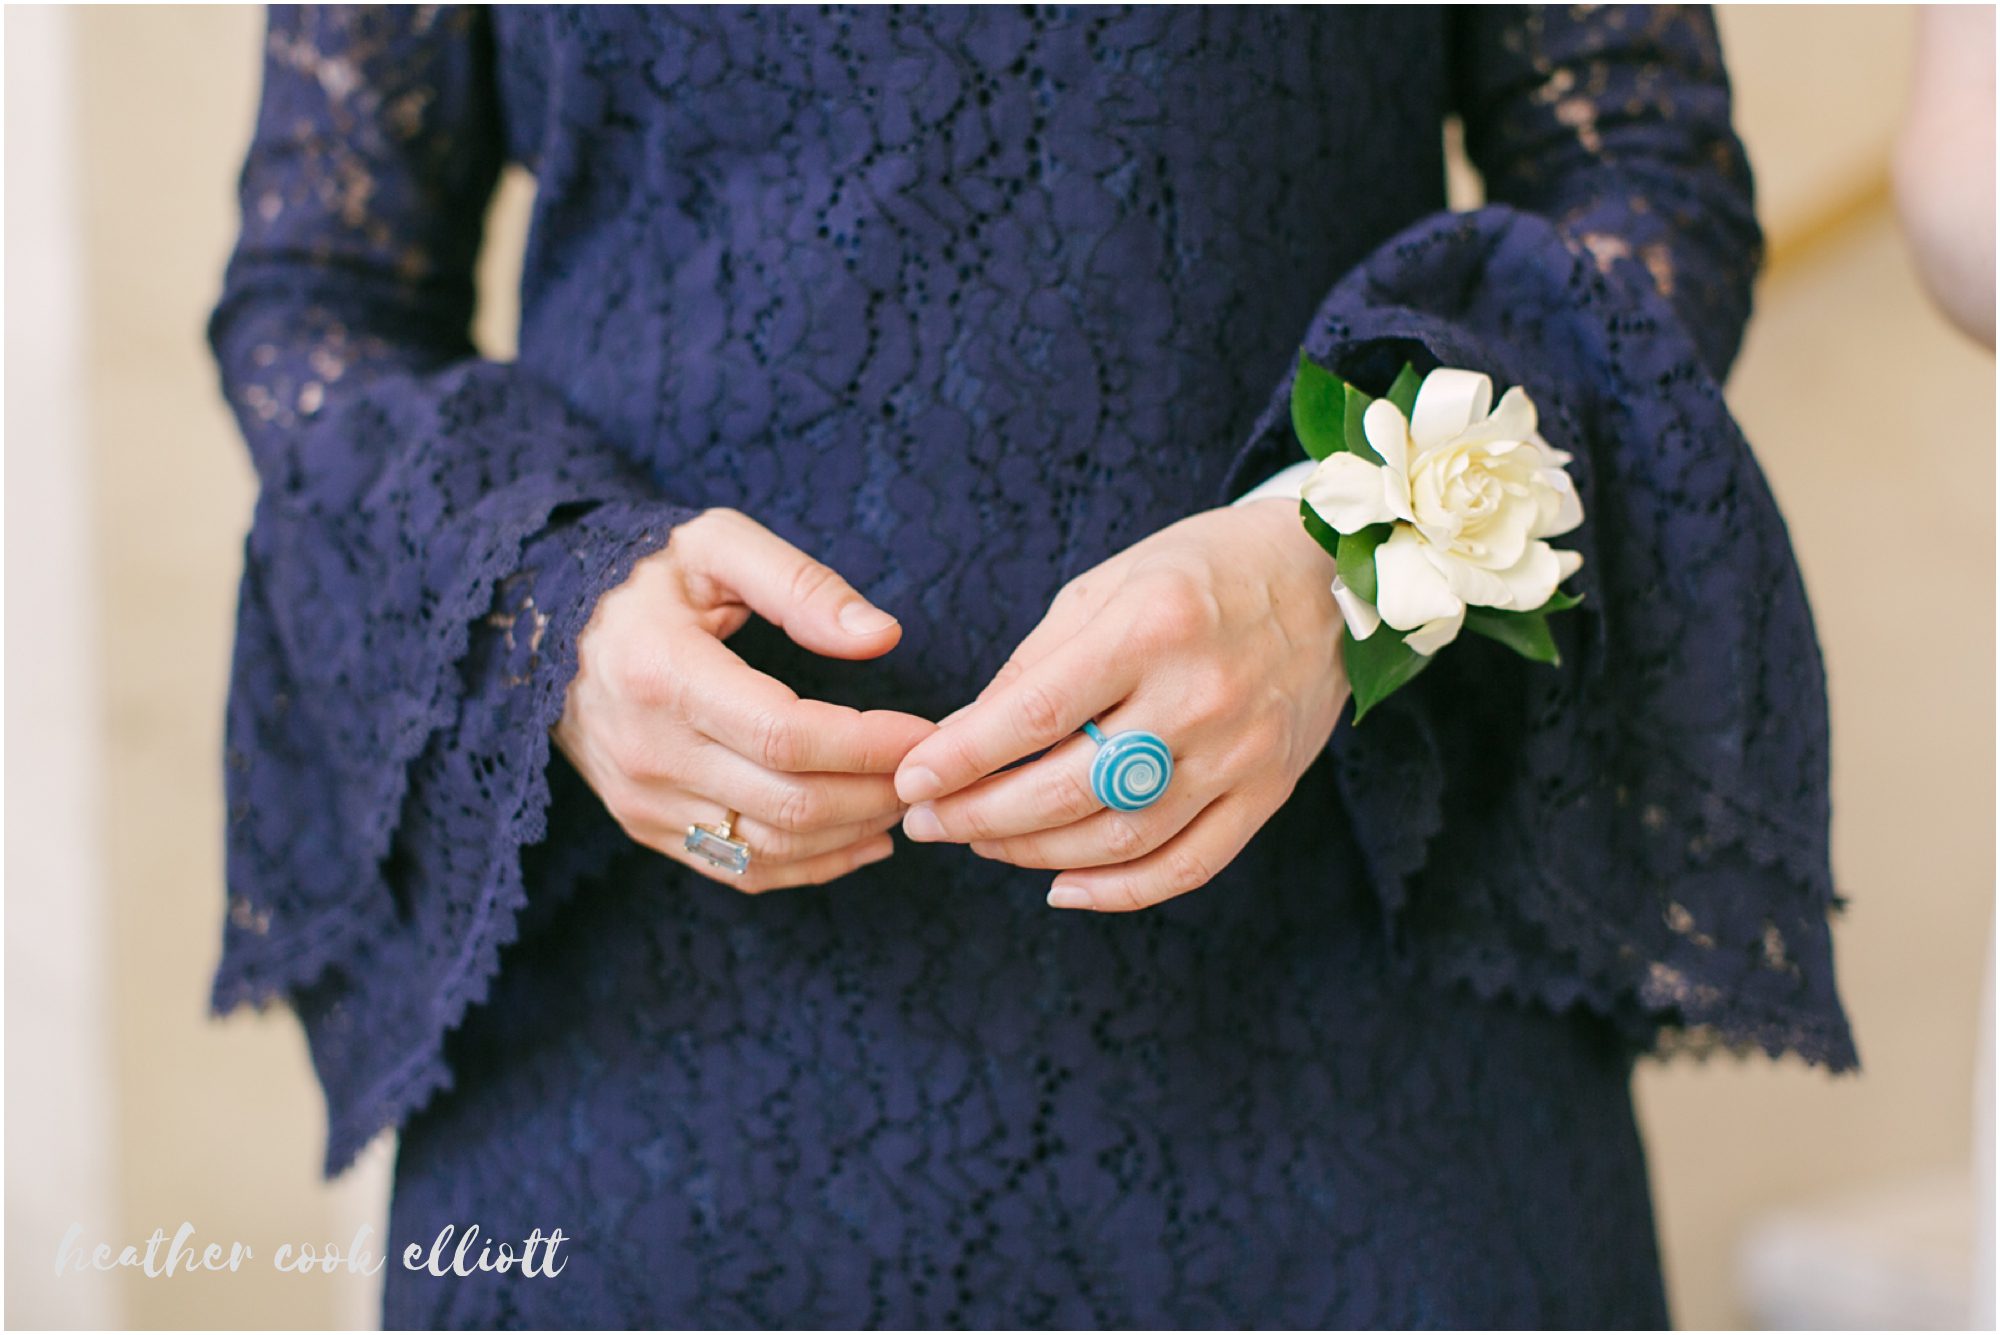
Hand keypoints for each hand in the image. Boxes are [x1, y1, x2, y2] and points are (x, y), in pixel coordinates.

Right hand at [555, 508, 934, 891]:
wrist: (543, 628)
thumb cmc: (646, 578)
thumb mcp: (715, 545)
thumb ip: (801, 584)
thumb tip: (882, 637)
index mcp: (663, 674)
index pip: (786, 735)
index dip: (869, 743)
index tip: (927, 731)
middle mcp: (648, 751)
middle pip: (790, 802)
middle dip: (878, 791)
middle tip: (932, 765)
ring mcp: (644, 800)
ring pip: (773, 847)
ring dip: (856, 831)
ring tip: (906, 795)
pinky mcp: (647, 828)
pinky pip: (743, 870)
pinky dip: (815, 864)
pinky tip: (866, 838)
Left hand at [892, 501, 1348, 910]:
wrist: (1325, 578)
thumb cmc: (1198, 571)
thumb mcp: (1106, 586)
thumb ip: (1035, 664)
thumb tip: (959, 738)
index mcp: (1151, 627)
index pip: (1036, 714)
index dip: (962, 758)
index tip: (909, 780)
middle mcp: (1200, 696)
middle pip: (1070, 787)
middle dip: (981, 815)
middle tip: (926, 821)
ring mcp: (1239, 754)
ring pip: (1120, 837)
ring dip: (1033, 853)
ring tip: (980, 841)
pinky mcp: (1266, 793)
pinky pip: (1187, 866)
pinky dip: (1117, 891)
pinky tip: (1060, 887)